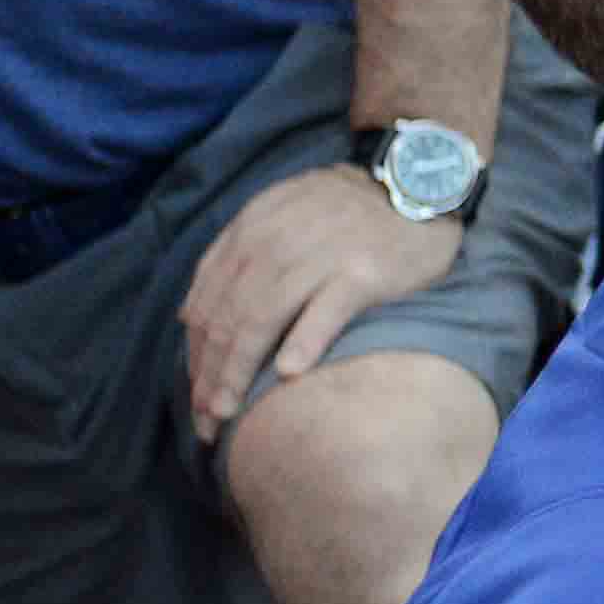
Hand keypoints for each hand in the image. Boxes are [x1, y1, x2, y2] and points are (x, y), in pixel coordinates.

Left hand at [179, 163, 468, 439]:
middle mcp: (278, 240)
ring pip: (263, 318)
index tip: (196, 397)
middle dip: (210, 373)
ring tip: (228, 411)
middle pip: (229, 316)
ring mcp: (321, 254)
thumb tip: (187, 315)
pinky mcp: (364, 271)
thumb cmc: (343, 214)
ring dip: (240, 369)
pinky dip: (304, 341)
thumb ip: (233, 256)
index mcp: (252, 229)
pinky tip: (287, 374)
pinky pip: (327, 310)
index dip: (195, 354)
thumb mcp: (278, 216)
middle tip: (205, 421)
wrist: (416, 181)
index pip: (208, 301)